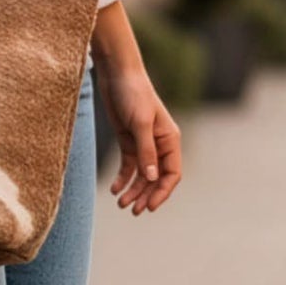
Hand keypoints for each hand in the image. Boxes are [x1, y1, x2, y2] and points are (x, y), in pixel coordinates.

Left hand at [99, 65, 182, 215]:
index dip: (162, 192)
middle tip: (132, 210)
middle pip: (156, 178)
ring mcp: (144, 143)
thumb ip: (146, 151)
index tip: (148, 206)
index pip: (172, 173)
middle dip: (145, 195)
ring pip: (142, 175)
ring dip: (133, 190)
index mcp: (170, 140)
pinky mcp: (128, 140)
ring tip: (121, 204)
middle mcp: (160, 144)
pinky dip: (123, 178)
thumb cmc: (133, 94)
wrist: (117, 74)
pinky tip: (114, 189)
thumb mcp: (139, 124)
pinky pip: (129, 166)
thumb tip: (152, 178)